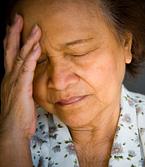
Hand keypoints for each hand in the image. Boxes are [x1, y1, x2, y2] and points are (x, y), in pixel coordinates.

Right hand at [0, 14, 41, 139]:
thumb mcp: (20, 97)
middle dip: (14, 33)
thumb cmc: (18, 115)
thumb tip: (29, 79)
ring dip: (26, 41)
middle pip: (10, 50)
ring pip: (19, 56)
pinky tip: (37, 46)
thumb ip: (23, 86)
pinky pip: (26, 68)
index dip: (12, 41)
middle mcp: (9, 77)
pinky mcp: (21, 88)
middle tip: (18, 19)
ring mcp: (14, 82)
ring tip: (33, 28)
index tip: (16, 29)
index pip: (9, 56)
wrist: (13, 131)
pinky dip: (31, 56)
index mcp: (10, 79)